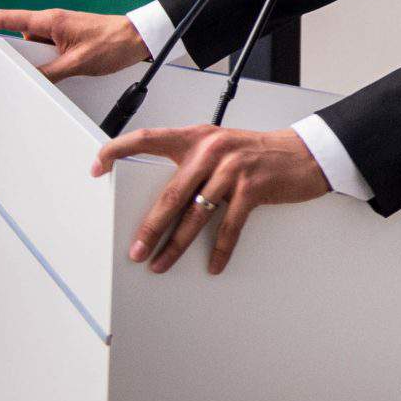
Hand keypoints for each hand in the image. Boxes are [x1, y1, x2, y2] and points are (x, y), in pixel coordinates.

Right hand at [0, 8, 149, 78]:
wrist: (140, 38)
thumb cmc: (114, 43)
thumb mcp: (78, 63)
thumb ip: (50, 72)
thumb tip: (27, 81)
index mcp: (48, 20)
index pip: (3, 18)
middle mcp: (49, 23)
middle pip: (14, 37)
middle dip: (11, 57)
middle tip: (21, 73)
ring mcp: (57, 31)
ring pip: (30, 49)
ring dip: (32, 63)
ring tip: (53, 73)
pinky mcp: (65, 40)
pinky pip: (45, 53)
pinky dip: (44, 65)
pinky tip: (57, 76)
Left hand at [90, 125, 332, 274]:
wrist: (304, 153)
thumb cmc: (258, 153)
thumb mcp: (222, 149)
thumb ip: (193, 164)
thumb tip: (162, 201)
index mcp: (197, 137)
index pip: (148, 138)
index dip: (118, 150)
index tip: (97, 167)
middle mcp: (211, 149)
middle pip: (170, 193)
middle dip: (149, 227)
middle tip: (135, 250)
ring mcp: (233, 168)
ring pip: (195, 214)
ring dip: (176, 244)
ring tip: (161, 263)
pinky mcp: (253, 187)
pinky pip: (229, 225)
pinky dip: (220, 249)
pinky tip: (212, 263)